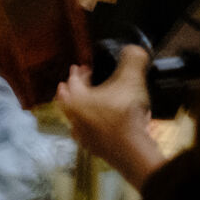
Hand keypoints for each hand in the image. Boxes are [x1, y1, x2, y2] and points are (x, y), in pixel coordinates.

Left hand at [56, 45, 164, 188]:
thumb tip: (133, 49)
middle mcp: (74, 117)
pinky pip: (86, 134)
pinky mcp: (92, 148)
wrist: (131, 149)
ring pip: (74, 118)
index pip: (72, 81)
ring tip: (86, 104)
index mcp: (77, 99)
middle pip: (66, 101)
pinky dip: (89, 126)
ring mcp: (82, 135)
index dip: (79, 72)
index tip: (83, 67)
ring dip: (78, 109)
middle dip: (70, 90)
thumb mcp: (132, 79)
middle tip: (74, 83)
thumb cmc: (126, 114)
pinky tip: (97, 126)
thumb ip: (132, 59)